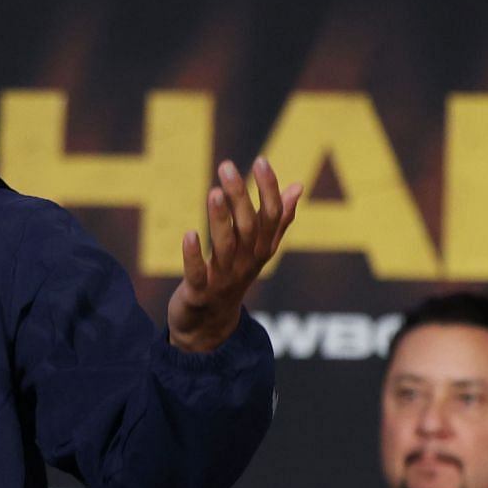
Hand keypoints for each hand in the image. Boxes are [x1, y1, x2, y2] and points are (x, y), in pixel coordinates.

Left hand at [167, 157, 299, 351]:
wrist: (209, 326)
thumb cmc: (232, 278)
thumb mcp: (257, 251)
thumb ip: (277, 221)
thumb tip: (298, 187)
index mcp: (262, 250)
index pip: (272, 216)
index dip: (269, 189)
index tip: (260, 161)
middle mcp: (247, 263)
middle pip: (249, 227)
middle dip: (240, 196)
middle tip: (226, 167)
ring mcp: (224, 279)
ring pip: (226, 246)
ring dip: (220, 219)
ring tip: (214, 192)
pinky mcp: (199, 293)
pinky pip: (197, 274)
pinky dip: (193, 255)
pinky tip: (189, 234)